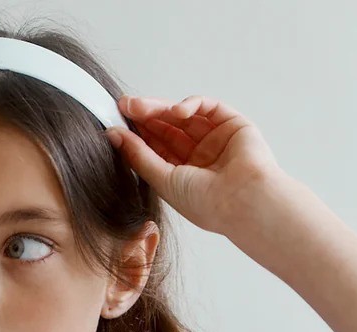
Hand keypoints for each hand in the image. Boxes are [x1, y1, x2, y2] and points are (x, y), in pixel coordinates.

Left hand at [108, 94, 284, 235]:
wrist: (242, 201)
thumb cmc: (206, 202)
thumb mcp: (163, 180)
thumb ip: (138, 156)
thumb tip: (113, 134)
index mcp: (183, 175)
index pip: (156, 149)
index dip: (137, 135)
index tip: (116, 123)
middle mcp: (198, 157)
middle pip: (167, 129)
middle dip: (145, 117)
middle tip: (124, 106)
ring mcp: (215, 139)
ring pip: (183, 116)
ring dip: (161, 108)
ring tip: (139, 107)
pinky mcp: (231, 124)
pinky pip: (207, 107)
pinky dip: (190, 104)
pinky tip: (176, 111)